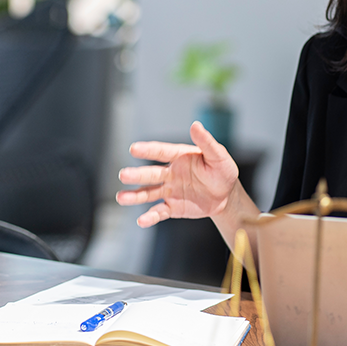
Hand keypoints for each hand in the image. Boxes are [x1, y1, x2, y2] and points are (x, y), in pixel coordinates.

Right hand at [116, 122, 238, 227]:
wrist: (226, 196)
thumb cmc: (222, 171)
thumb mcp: (218, 156)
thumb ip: (206, 142)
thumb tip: (196, 125)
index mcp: (179, 157)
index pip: (161, 152)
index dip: (148, 150)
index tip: (134, 149)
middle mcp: (170, 173)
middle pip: (151, 174)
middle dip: (137, 175)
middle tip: (123, 175)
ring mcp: (170, 191)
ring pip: (149, 193)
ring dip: (135, 196)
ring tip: (121, 198)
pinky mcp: (172, 207)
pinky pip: (159, 212)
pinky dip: (150, 216)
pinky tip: (141, 220)